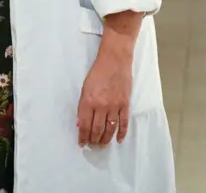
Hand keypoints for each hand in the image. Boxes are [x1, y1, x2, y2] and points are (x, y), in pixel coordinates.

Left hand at [76, 16, 140, 147]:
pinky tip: (119, 139)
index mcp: (88, 101)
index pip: (84, 125)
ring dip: (105, 139)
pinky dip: (121, 133)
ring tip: (102, 144)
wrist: (115, 60)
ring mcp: (114, 106)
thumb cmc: (98, 72)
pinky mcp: (125, 104)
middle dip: (93, 140)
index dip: (82, 137)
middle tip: (92, 145)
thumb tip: (81, 124)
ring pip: (109, 129)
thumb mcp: (85, 87)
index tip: (82, 143)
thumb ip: (83, 106)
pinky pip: (123, 123)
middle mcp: (101, 106)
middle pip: (97, 130)